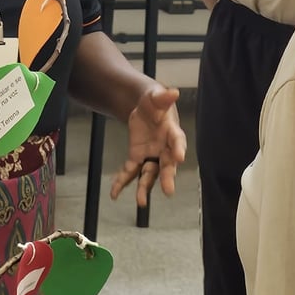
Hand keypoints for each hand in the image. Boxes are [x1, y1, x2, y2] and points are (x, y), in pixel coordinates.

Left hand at [110, 83, 186, 205]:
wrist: (145, 108)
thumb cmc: (155, 102)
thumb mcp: (156, 96)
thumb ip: (163, 97)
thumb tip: (173, 91)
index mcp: (172, 132)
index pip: (177, 141)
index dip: (179, 149)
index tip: (180, 157)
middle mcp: (165, 149)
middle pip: (167, 165)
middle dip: (167, 177)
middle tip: (168, 191)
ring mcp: (151, 156)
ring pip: (149, 174)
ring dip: (144, 187)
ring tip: (140, 202)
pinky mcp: (137, 157)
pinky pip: (130, 171)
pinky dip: (122, 182)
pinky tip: (114, 193)